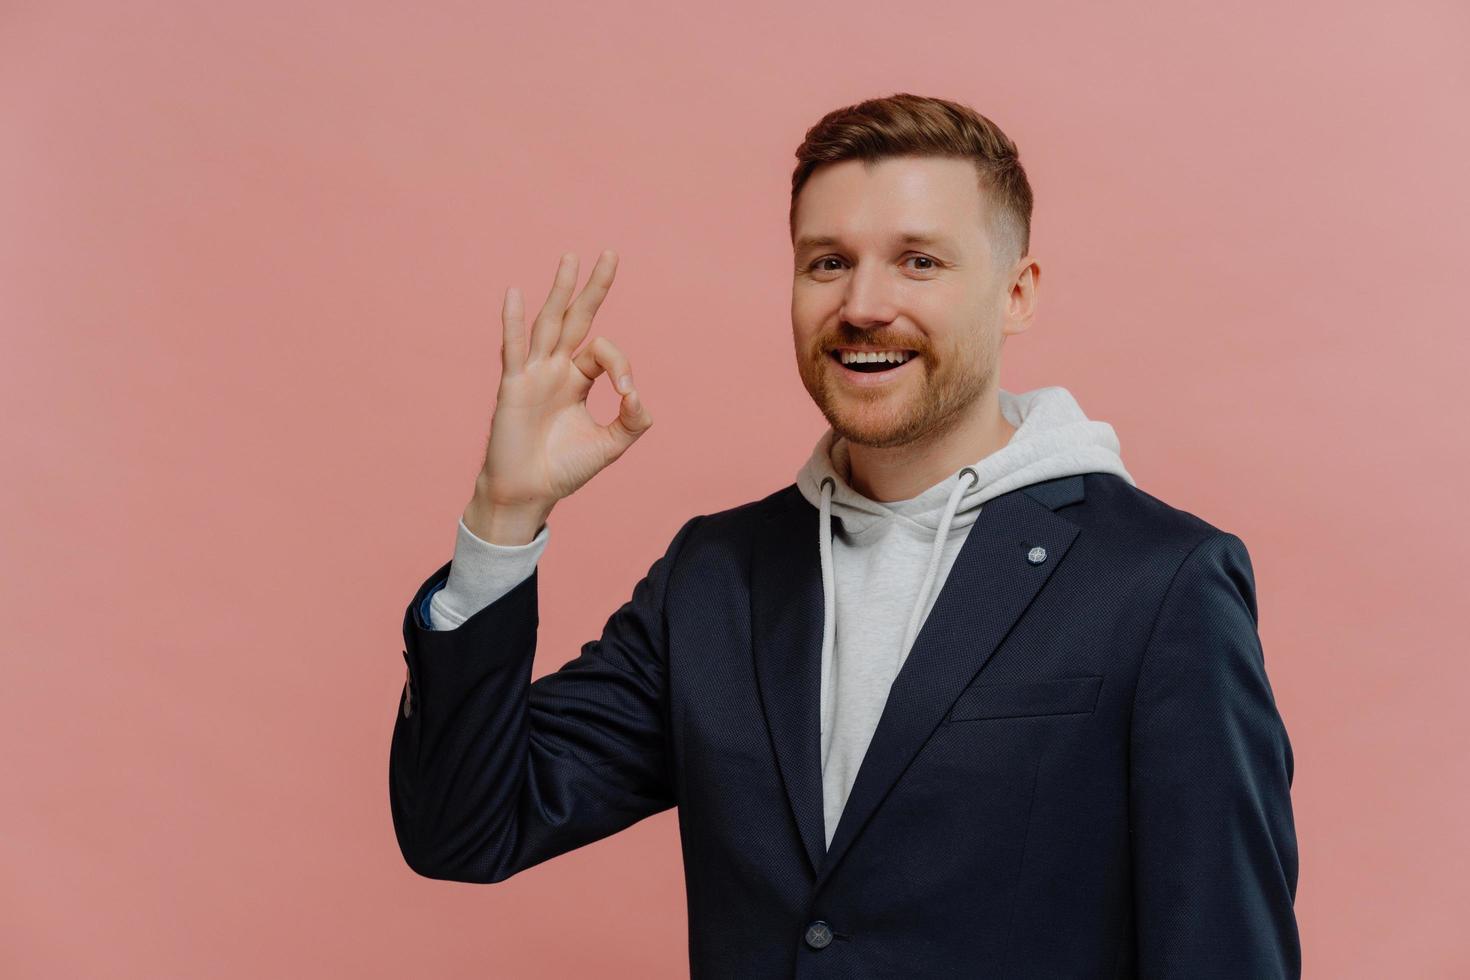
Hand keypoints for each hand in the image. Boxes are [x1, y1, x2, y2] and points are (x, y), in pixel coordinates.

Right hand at [468, 250, 651, 536]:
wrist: (528, 493)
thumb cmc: (563, 469)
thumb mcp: (609, 445)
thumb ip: (631, 420)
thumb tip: (638, 395)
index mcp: (577, 379)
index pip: (603, 352)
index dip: (622, 366)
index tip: (628, 396)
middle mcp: (555, 369)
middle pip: (577, 319)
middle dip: (594, 288)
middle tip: (610, 254)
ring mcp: (533, 374)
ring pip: (549, 324)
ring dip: (560, 291)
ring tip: (570, 258)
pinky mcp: (513, 387)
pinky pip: (514, 349)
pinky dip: (514, 322)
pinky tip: (516, 293)